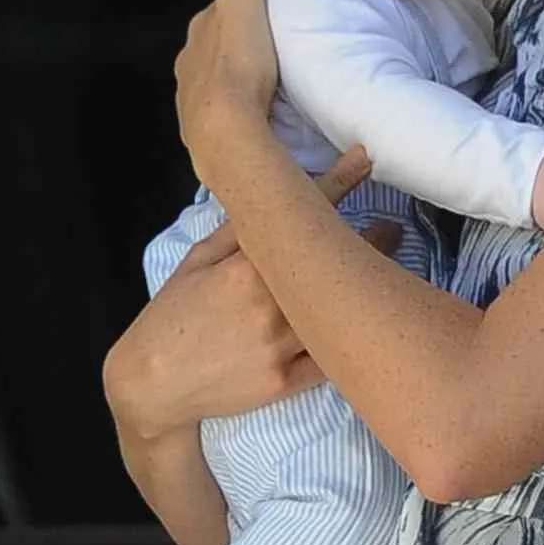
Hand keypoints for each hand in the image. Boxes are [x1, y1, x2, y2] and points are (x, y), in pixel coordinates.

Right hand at [104, 150, 378, 439]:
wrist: (151, 382)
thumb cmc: (173, 313)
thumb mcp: (197, 260)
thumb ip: (237, 230)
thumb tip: (271, 196)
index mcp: (244, 268)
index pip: (297, 218)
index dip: (338, 184)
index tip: (364, 161)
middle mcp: (267, 305)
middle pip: (333, 264)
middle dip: (372, 241)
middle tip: (392, 230)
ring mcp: (278, 347)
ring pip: (339, 311)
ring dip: (365, 288)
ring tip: (385, 274)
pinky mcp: (285, 382)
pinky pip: (331, 357)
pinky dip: (348, 337)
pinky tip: (364, 323)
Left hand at [174, 0, 278, 181]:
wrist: (226, 130)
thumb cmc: (240, 64)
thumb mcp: (245, 1)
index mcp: (201, 32)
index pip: (223, 13)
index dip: (245, 10)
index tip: (269, 13)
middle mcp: (190, 63)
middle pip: (219, 47)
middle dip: (242, 47)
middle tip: (275, 50)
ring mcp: (194, 97)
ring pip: (219, 79)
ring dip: (241, 80)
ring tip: (271, 85)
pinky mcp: (203, 128)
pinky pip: (224, 112)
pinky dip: (240, 109)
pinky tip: (259, 114)